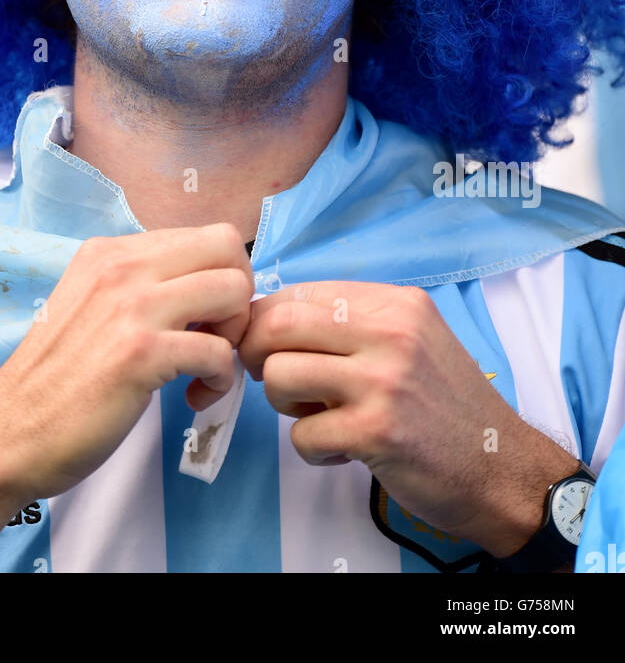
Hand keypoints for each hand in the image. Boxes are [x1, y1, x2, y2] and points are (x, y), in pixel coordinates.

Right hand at [0, 223, 253, 503]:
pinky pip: (219, 351)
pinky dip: (220, 379)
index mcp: (109, 252)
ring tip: (206, 368)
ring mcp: (131, 307)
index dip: (219, 277)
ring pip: (233, 289)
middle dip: (239, 294)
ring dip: (234, 336)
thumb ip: (137, 286)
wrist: (8, 434)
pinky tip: (194, 397)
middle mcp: (121, 267)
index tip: (204, 319)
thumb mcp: (90, 306)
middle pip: (227, 246)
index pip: (201, 235)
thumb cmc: (55, 380)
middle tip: (218, 336)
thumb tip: (198, 286)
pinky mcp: (140, 354)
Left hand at [236, 280, 579, 555]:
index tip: (269, 346)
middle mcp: (391, 332)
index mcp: (396, 303)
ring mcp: (383, 382)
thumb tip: (274, 318)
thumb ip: (355, 323)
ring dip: (282, 403)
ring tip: (316, 416)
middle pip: (279, 323)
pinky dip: (312, 448)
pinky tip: (345, 450)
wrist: (502, 469)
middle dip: (258, 352)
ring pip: (280, 374)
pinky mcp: (375, 432)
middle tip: (271, 377)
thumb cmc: (447, 406)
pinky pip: (301, 434)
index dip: (268, 319)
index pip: (301, 292)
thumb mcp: (413, 340)